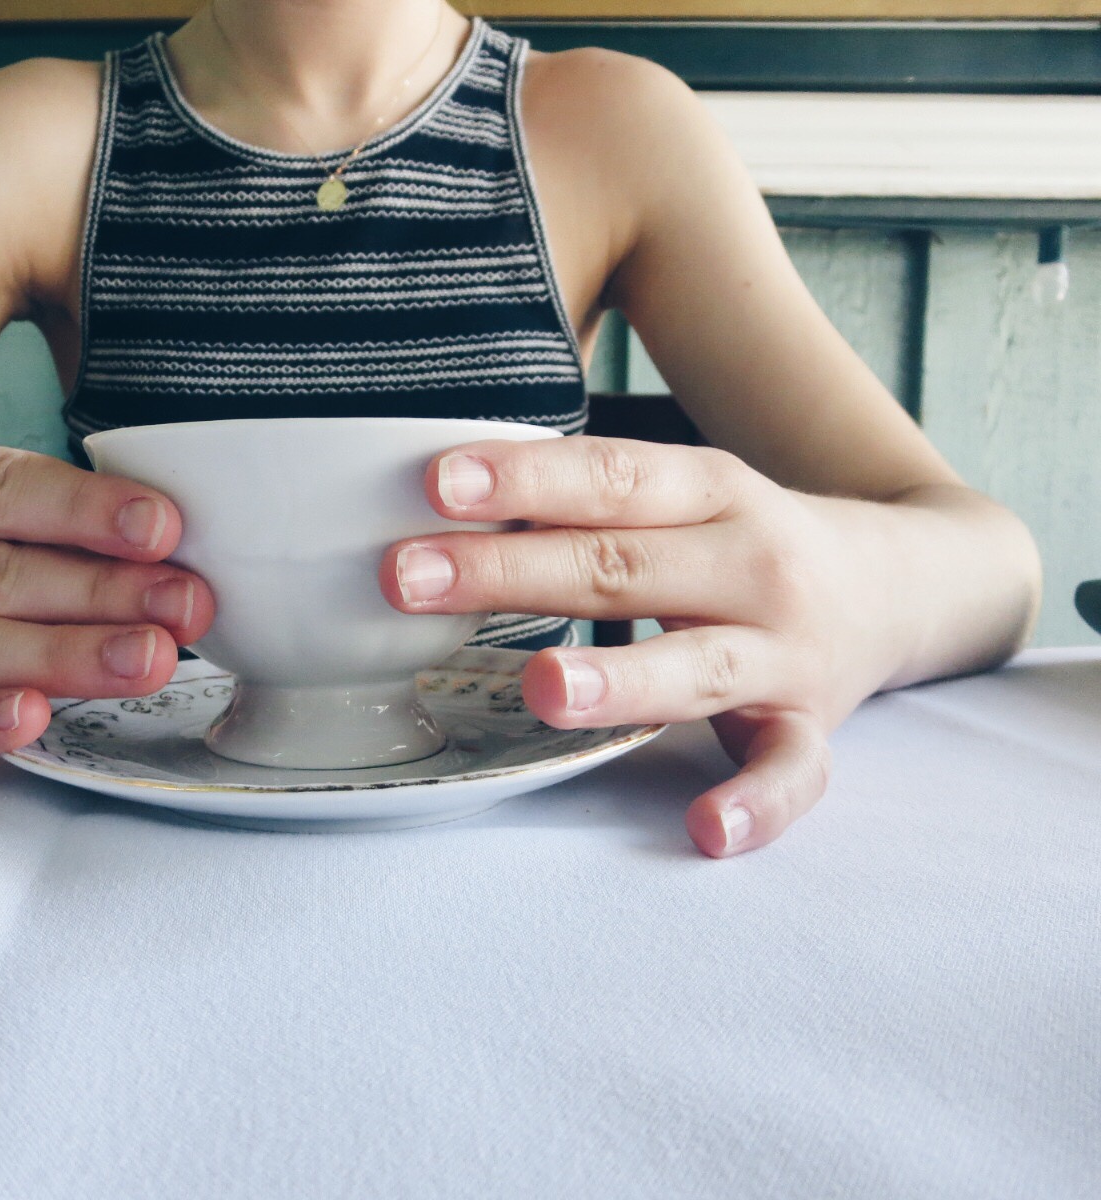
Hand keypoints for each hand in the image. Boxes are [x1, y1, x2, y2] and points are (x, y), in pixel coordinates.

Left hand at [381, 436, 879, 856]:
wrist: (897, 585)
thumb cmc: (741, 539)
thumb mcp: (680, 495)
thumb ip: (585, 501)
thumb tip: (438, 500)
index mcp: (712, 490)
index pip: (612, 477)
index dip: (526, 477)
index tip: (438, 483)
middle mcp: (753, 564)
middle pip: (625, 567)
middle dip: (512, 573)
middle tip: (409, 581)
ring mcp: (786, 653)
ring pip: (698, 666)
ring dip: (619, 678)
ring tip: (541, 687)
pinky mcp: (810, 728)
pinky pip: (791, 773)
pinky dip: (757, 804)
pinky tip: (706, 829)